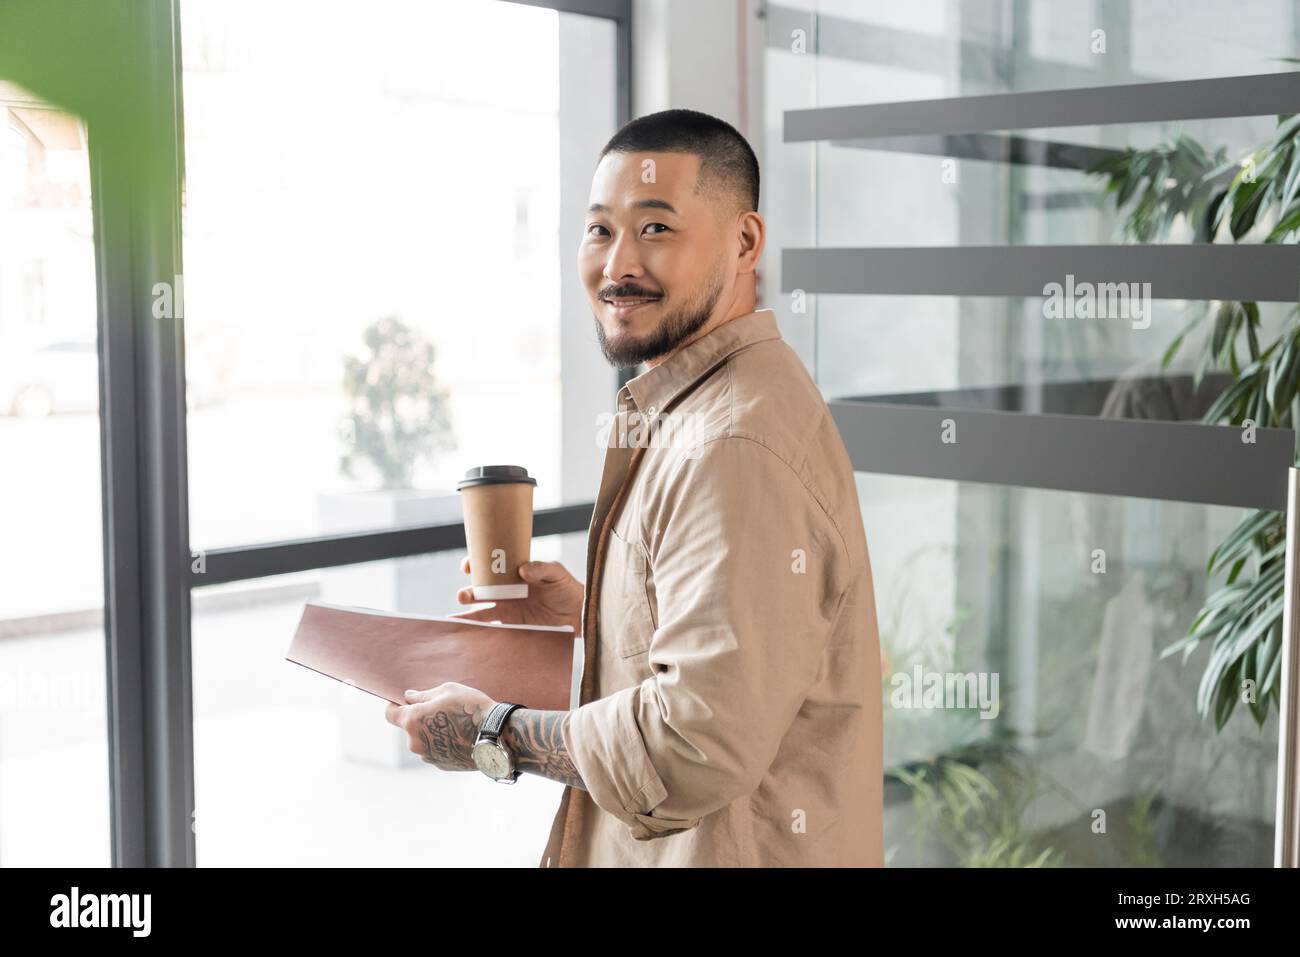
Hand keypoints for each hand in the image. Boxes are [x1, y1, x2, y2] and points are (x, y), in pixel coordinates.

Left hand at [384, 682, 496, 770]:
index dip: (395, 706)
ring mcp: (428, 756)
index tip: (405, 702)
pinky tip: (461, 737)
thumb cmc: (471, 709)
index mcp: (412, 721)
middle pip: (408, 728)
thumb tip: (408, 697)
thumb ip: (423, 695)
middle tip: (441, 710)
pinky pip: (436, 751)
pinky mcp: (441, 765)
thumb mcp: (448, 691)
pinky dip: (443, 744)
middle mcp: (415, 742)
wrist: (496, 736)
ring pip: (423, 740)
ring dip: (432, 732)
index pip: (389, 714)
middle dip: (419, 719)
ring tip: (455, 724)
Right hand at [451, 555, 583, 633]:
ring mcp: (507, 608)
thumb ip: (542, 568)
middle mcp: (506, 590)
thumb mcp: (557, 573)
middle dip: (468, 592)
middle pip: (480, 589)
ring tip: (455, 618)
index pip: (488, 566)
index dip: (475, 564)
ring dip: (467, 614)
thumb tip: (523, 569)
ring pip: (481, 610)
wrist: (577, 614)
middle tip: (464, 596)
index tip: (468, 567)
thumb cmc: (567, 588)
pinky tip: (467, 634)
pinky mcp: (512, 625)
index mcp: (513, 573)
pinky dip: (478, 631)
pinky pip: (492, 628)